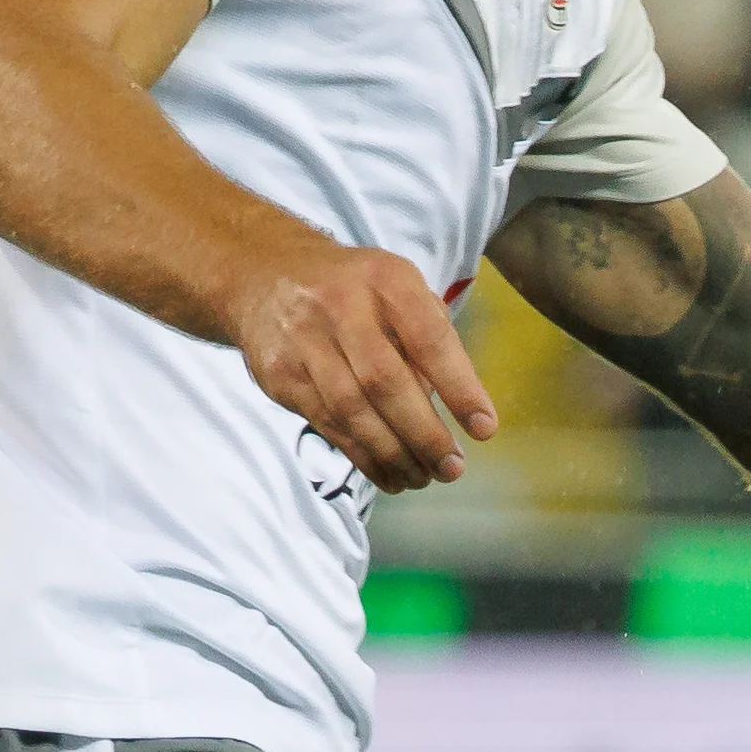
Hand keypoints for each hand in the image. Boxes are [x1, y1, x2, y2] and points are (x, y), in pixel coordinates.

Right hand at [228, 243, 499, 492]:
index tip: (484, 428)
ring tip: (423, 477)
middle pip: (385, 382)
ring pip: (352, 410)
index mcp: (385, 279)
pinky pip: (327, 424)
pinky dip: (363, 456)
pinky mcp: (280, 374)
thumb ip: (428, 335)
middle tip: (453, 468)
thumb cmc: (354, 288)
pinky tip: (389, 473)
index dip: (459, 387)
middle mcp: (341, 306)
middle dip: (424, 434)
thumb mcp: (397, 287)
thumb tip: (457, 406)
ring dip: (393, 454)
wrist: (265, 274)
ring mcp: (304, 341)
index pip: (428, 338)